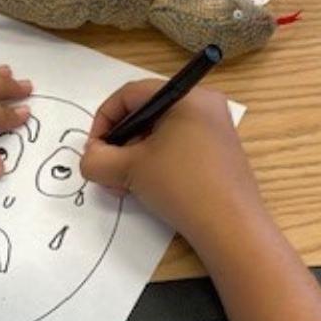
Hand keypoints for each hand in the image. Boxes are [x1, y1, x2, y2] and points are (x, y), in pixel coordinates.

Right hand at [80, 80, 265, 246]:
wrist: (230, 226)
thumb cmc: (181, 185)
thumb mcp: (130, 169)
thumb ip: (98, 159)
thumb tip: (90, 156)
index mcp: (187, 95)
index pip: (131, 94)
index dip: (104, 120)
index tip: (94, 149)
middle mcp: (204, 105)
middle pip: (146, 114)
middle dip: (119, 143)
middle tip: (107, 171)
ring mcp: (214, 130)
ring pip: (160, 134)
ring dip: (133, 158)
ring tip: (124, 186)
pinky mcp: (217, 154)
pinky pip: (177, 148)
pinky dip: (155, 163)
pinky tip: (145, 189)